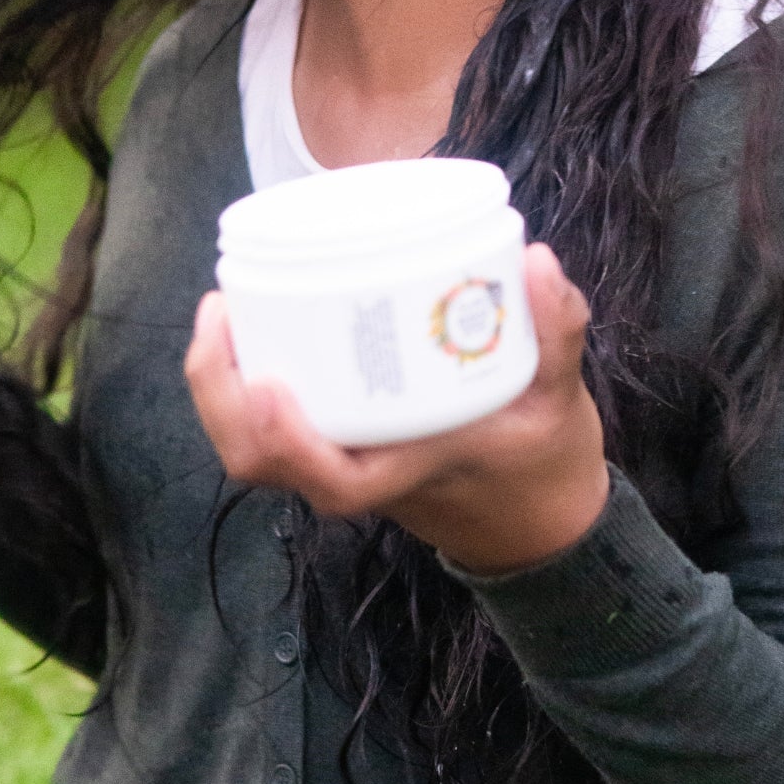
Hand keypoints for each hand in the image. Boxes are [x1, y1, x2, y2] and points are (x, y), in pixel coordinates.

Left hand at [184, 243, 609, 575]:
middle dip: (221, 398)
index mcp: (412, 468)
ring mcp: (346, 459)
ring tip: (222, 309)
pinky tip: (251, 326)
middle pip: (263, 464)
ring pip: (256, 450)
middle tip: (221, 308)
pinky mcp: (341, 442)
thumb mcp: (562, 399)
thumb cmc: (543, 462)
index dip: (289, 441)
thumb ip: (557, 331)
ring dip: (222, 389)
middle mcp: (366, 470)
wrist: (535, 524)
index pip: (336, 481)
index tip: (270, 384)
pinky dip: (244, 386)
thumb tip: (537, 259)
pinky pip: (270, 429)